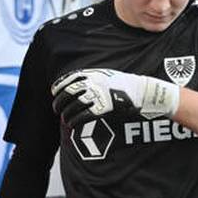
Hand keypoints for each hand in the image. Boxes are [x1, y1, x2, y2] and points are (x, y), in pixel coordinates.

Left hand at [50, 68, 179, 128]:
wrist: (142, 90)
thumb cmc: (125, 84)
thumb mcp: (107, 75)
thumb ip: (92, 78)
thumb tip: (78, 85)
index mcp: (93, 74)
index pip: (70, 78)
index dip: (59, 86)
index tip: (54, 92)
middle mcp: (94, 83)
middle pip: (69, 92)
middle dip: (60, 101)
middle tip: (56, 108)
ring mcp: (99, 95)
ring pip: (75, 105)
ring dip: (66, 113)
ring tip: (64, 118)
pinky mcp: (104, 107)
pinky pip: (85, 115)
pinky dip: (76, 120)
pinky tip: (72, 124)